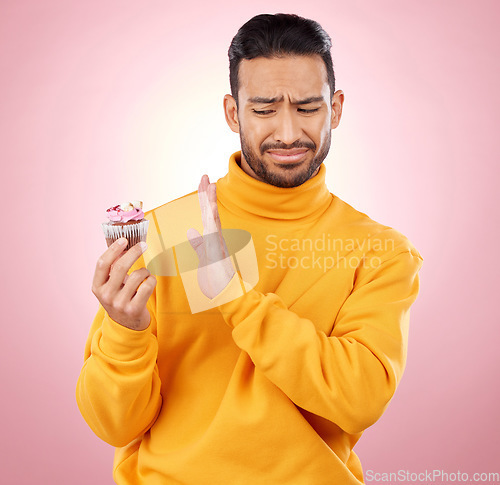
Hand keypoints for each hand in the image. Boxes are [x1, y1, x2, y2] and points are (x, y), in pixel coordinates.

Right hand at [91, 238, 155, 329]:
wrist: (126, 326)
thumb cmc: (120, 298)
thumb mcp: (111, 285)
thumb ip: (114, 268)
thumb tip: (124, 245)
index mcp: (97, 287)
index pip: (102, 263)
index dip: (113, 249)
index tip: (124, 239)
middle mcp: (106, 295)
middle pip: (120, 267)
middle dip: (133, 252)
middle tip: (143, 245)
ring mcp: (119, 304)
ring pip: (137, 276)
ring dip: (145, 271)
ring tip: (144, 275)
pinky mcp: (134, 309)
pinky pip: (147, 286)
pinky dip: (151, 280)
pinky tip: (149, 282)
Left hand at [187, 174, 234, 298]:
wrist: (226, 294)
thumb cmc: (216, 278)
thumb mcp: (203, 257)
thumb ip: (197, 244)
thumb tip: (190, 230)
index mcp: (211, 237)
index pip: (206, 214)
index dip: (204, 199)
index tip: (203, 184)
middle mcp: (216, 237)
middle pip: (210, 211)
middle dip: (206, 193)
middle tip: (204, 176)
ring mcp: (217, 241)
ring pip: (213, 216)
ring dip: (211, 200)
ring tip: (209, 184)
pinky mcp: (217, 248)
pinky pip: (214, 230)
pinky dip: (212, 217)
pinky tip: (211, 205)